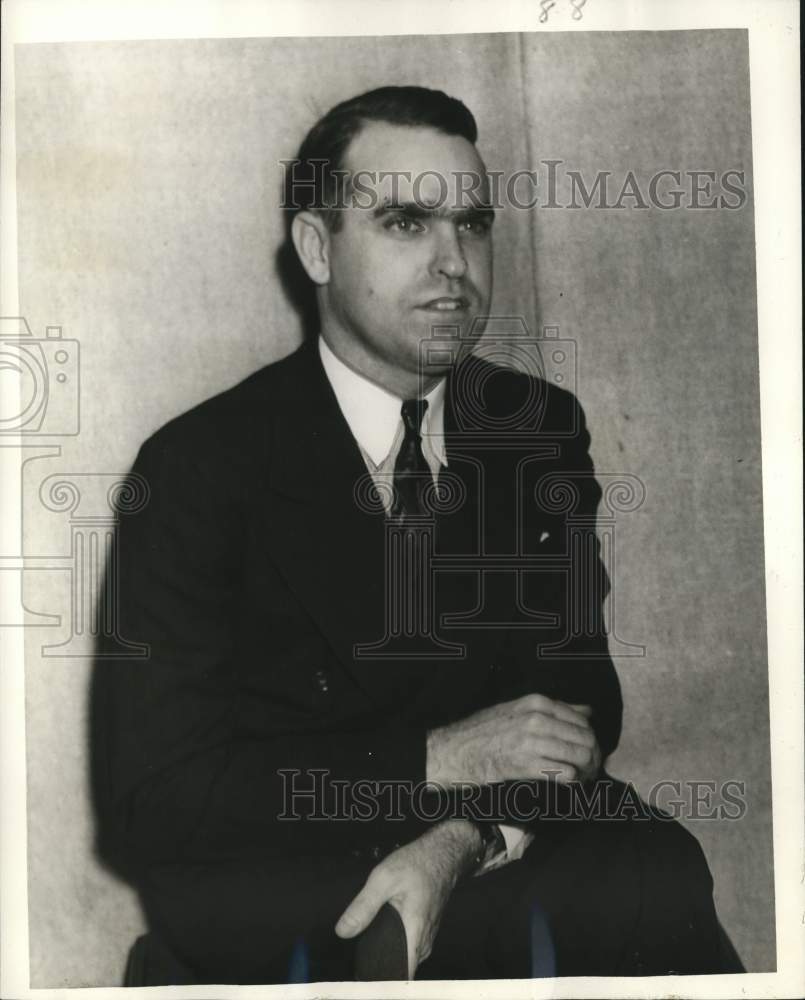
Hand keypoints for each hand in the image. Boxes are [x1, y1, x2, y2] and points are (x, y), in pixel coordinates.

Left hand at [335, 819, 481, 977]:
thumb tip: (343, 930)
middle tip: (360, 952)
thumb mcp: (383, 878)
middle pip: (399, 968)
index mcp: (414, 933)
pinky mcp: (424, 931)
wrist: (441, 853)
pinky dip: (394, 943)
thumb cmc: (417, 864)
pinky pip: (408, 947)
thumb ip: (363, 906)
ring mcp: (426, 937)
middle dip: (378, 964)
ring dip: (386, 952)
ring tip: (368, 940)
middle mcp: (423, 942)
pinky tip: (383, 930)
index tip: (364, 978)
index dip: (381, 981)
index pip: (401, 977)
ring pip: (404, 957)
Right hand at [426, 693, 601, 786]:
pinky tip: (567, 784)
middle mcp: (536, 719)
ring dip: (586, 771)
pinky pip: (565, 773)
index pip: (582, 720)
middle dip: (593, 757)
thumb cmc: (486, 730)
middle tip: (590, 769)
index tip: (590, 752)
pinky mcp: (525, 765)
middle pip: (585, 739)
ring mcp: (531, 742)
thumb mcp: (518, 709)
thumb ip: (554, 708)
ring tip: (582, 778)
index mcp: (536, 702)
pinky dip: (572, 781)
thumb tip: (587, 712)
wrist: (457, 749)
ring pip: (580, 756)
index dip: (591, 739)